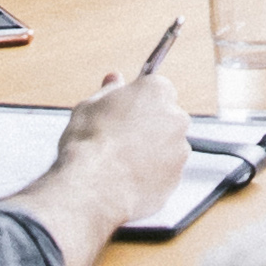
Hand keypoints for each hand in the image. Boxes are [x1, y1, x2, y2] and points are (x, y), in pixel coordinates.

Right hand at [21, 22, 194, 251]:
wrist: (89, 185)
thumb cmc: (85, 143)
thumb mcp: (88, 107)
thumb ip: (107, 93)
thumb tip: (113, 80)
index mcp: (156, 91)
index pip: (157, 88)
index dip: (139, 103)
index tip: (132, 112)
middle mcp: (176, 117)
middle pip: (167, 118)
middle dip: (148, 128)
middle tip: (120, 142)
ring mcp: (180, 149)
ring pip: (167, 147)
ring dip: (151, 153)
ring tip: (121, 165)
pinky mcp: (177, 179)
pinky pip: (166, 174)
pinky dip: (152, 177)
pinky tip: (128, 181)